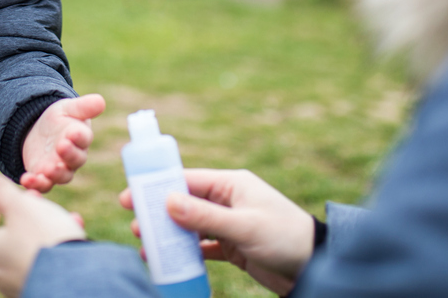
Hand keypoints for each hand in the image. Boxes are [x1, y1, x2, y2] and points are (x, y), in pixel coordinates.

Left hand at [0, 172, 85, 297]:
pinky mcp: (48, 286)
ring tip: (55, 213)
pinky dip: (56, 243)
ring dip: (38, 228)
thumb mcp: (19, 205)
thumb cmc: (43, 241)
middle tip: (30, 203)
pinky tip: (73, 226)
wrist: (78, 275)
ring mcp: (24, 283)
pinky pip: (47, 262)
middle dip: (15, 220)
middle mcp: (3, 275)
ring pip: (26, 251)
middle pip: (0, 247)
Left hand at [20, 94, 104, 191]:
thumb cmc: (60, 119)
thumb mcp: (68, 109)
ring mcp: (59, 169)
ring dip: (54, 175)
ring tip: (45, 171)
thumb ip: (83, 107)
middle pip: (75, 160)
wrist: (40, 131)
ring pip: (61, 176)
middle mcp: (73, 157)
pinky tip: (26, 180)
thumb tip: (100, 101)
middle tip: (61, 148)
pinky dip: (35, 185)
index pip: (84, 139)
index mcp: (81, 138)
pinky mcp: (44, 178)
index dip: (79, 137)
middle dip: (68, 155)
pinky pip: (42, 185)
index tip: (72, 133)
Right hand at [120, 168, 313, 294]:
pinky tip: (167, 261)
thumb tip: (167, 201)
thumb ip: (206, 216)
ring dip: (168, 234)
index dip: (157, 187)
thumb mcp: (244, 226)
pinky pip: (202, 247)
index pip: (187, 180)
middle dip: (158, 214)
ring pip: (190, 226)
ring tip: (144, 245)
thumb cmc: (285, 238)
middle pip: (184, 203)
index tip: (130, 195)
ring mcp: (229, 224)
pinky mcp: (233, 247)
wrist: (316, 267)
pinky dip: (185, 253)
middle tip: (133, 225)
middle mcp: (228, 201)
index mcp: (232, 184)